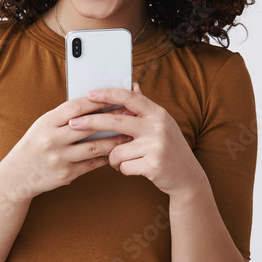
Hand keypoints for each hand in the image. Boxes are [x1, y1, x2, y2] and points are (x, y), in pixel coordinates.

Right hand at [6, 96, 133, 198]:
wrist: (16, 175)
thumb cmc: (34, 145)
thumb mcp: (43, 126)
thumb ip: (64, 117)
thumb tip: (94, 104)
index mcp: (47, 122)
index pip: (76, 107)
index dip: (97, 101)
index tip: (114, 97)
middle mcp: (52, 139)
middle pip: (88, 126)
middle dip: (112, 119)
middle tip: (130, 114)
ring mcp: (59, 158)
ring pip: (94, 147)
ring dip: (114, 140)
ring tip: (129, 134)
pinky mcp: (66, 174)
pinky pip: (92, 164)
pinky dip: (106, 158)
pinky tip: (116, 152)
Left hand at [67, 82, 203, 196]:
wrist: (188, 178)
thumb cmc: (168, 149)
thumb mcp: (161, 124)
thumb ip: (144, 108)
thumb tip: (133, 84)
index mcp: (158, 113)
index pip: (129, 97)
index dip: (107, 94)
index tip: (89, 95)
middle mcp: (158, 127)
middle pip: (116, 121)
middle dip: (91, 122)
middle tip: (73, 124)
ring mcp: (157, 146)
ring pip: (116, 150)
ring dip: (113, 158)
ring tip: (123, 160)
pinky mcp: (153, 165)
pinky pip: (123, 166)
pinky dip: (123, 169)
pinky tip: (134, 168)